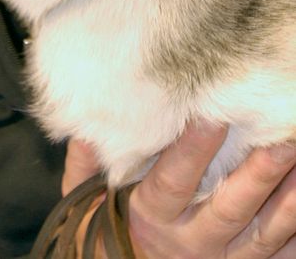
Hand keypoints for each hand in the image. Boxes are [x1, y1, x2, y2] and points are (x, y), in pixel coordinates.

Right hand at [63, 125, 295, 257]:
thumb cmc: (110, 232)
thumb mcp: (87, 201)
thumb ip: (86, 165)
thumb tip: (84, 127)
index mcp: (152, 216)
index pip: (175, 180)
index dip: (194, 149)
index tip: (213, 114)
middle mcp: (191, 241)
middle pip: (230, 206)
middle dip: (258, 172)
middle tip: (281, 138)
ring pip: (263, 231)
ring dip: (287, 197)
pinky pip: (279, 255)